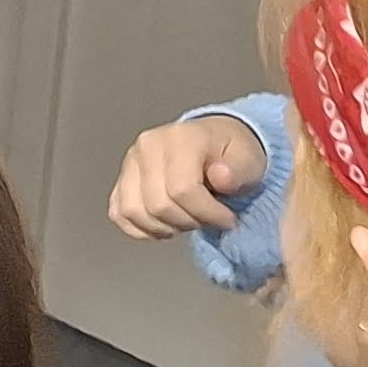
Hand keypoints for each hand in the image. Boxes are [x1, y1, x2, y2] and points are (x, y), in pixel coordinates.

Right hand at [110, 115, 266, 238]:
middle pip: (158, 204)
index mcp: (180, 137)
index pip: (182, 189)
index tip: (227, 219)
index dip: (207, 213)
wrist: (213, 142)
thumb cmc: (231, 153)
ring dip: (164, 227)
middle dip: (188, 221)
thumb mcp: (248, 159)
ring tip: (187, 220)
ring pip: (134, 212)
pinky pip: (119, 213)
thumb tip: (221, 177)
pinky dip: (141, 229)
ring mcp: (130, 162)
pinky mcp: (121, 179)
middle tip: (208, 219)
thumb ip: (238, 171)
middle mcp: (147, 146)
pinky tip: (165, 225)